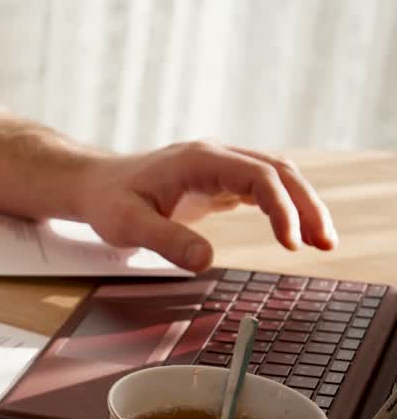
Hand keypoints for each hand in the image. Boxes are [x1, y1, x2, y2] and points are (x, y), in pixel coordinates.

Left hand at [74, 141, 336, 271]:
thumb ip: (166, 241)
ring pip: (277, 177)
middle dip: (307, 205)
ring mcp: (220, 166)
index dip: (281, 207)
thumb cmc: (107, 201)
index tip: (290, 242)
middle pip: (279, 171)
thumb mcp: (128, 225)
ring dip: (302, 205)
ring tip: (321, 241)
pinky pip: (262, 187)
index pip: (258, 176)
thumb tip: (206, 262)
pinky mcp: (219, 180)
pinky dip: (283, 207)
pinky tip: (294, 232)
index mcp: (198, 160)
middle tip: (325, 243)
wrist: (94, 184)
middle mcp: (216, 156)